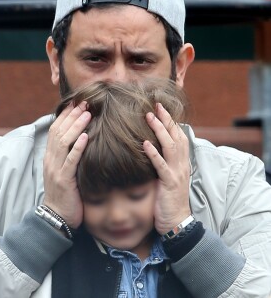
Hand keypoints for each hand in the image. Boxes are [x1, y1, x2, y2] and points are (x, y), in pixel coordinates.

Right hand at [43, 101, 90, 228]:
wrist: (56, 216)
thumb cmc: (64, 192)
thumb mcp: (63, 170)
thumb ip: (67, 155)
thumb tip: (80, 139)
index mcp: (50, 156)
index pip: (55, 130)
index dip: (65, 115)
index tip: (76, 103)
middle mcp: (50, 160)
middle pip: (59, 132)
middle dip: (72, 116)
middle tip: (84, 102)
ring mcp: (56, 169)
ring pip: (64, 142)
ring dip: (76, 126)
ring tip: (87, 113)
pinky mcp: (65, 180)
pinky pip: (71, 161)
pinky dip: (78, 147)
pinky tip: (87, 136)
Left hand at [143, 103, 190, 234]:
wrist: (177, 221)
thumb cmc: (171, 198)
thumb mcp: (171, 177)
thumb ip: (167, 162)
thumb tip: (155, 148)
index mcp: (182, 162)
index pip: (179, 137)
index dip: (171, 122)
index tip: (161, 109)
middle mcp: (182, 165)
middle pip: (176, 137)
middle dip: (166, 119)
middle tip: (156, 105)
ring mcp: (177, 173)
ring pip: (170, 147)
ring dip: (159, 130)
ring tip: (149, 117)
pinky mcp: (169, 184)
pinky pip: (161, 166)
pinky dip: (154, 154)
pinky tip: (145, 144)